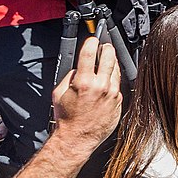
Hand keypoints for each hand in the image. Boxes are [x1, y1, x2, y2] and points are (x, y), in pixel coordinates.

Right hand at [52, 36, 121, 150]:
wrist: (77, 138)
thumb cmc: (67, 119)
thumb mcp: (58, 93)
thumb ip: (69, 76)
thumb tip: (79, 67)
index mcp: (83, 82)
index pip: (90, 53)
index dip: (92, 42)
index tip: (92, 39)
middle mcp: (101, 86)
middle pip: (109, 56)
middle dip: (106, 47)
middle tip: (104, 46)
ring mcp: (112, 94)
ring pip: (116, 69)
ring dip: (111, 62)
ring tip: (105, 61)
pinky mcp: (119, 101)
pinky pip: (118, 84)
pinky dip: (113, 79)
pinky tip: (107, 80)